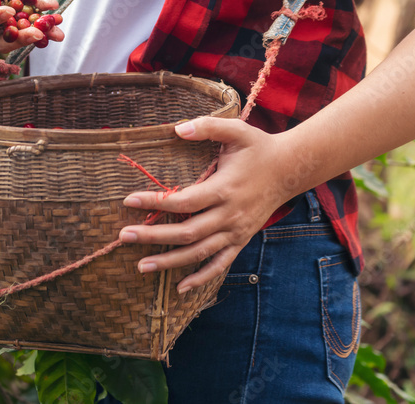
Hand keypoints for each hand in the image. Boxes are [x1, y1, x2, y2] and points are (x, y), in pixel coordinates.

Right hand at [0, 0, 63, 52]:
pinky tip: (53, 4)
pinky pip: (27, 11)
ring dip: (41, 27)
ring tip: (58, 25)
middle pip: (5, 37)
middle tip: (40, 33)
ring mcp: (0, 20)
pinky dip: (40, 8)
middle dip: (24, 37)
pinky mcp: (11, 8)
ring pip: (21, 28)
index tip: (8, 12)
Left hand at [117, 117, 305, 292]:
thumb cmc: (259, 147)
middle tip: (123, 236)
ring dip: (170, 262)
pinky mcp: (241, 240)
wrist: (291, 169)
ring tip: (141, 266)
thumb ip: (207, 127)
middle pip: (187, 232)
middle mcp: (230, 216)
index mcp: (224, 189)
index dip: (156, 203)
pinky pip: (220, 264)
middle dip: (153, 236)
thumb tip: (177, 129)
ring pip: (199, 253)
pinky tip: (180, 287)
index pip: (184, 201)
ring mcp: (236, 231)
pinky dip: (201, 278)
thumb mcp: (235, 130)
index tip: (128, 200)